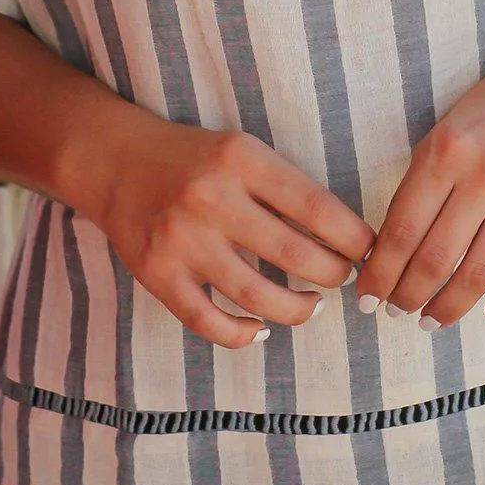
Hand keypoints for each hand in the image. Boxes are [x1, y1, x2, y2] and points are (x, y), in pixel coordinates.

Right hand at [97, 114, 376, 348]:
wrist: (115, 162)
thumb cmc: (193, 158)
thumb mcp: (241, 150)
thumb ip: (284, 186)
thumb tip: (343, 236)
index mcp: (241, 159)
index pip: (315, 207)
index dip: (352, 237)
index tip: (369, 250)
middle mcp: (212, 198)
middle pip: (295, 255)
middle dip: (333, 275)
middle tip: (344, 279)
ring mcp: (183, 240)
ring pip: (258, 296)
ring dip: (297, 309)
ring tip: (312, 305)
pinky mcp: (158, 274)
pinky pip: (209, 322)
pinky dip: (242, 333)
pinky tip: (260, 328)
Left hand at [353, 52, 484, 327]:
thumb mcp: (448, 130)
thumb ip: (424, 181)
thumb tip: (392, 246)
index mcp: (445, 151)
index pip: (401, 229)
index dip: (380, 272)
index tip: (367, 295)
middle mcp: (483, 175)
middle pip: (434, 258)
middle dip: (407, 296)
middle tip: (396, 312)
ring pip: (477, 275)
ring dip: (448, 308)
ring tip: (431, 320)